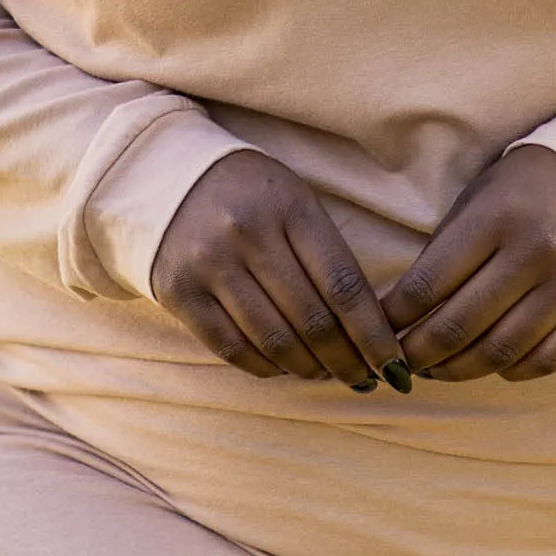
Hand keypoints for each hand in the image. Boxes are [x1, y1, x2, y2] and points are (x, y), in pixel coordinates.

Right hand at [151, 151, 410, 389]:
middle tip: (365, 380)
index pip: (344, 286)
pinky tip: (284, 368)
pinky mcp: (178, 292)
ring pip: (273, 340)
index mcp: (289, 207)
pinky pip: (231, 347)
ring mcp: (208, 265)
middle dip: (347, 361)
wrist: (161, 174)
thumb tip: (368, 329)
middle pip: (312, 320)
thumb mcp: (294, 201)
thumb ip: (328, 255)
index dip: (374, 336)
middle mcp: (247, 235)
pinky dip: (265, 367)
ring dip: (308, 369)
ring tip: (326, 374)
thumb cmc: (250, 194)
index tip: (395, 366)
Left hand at [383, 145, 555, 382]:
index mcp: (497, 217)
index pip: (428, 285)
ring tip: (436, 369)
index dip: (394, 317)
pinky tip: (490, 364)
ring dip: (458, 370)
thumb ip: (445, 250)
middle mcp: (536, 252)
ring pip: (500, 352)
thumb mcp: (480, 199)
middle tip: (401, 360)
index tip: (379, 328)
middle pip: (459, 326)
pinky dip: (511, 371)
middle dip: (419, 352)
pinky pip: (545, 361)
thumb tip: (402, 312)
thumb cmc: (528, 190)